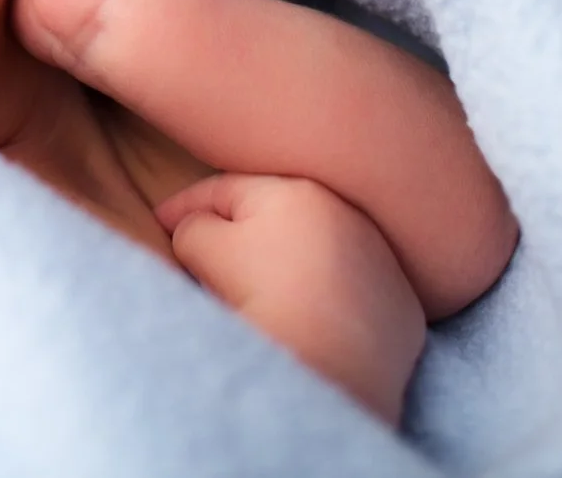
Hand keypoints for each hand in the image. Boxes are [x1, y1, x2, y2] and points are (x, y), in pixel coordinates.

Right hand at [156, 172, 426, 423]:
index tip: (160, 223)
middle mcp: (349, 215)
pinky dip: (326, 298)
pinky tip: (307, 320)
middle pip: (277, 217)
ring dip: (288, 262)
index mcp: (296, 192)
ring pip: (319, 253)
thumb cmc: (264, 299)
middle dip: (240, 231)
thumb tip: (199, 229)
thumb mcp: (203, 248)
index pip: (226, 189)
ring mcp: (383, 262)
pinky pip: (351, 293)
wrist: (337, 373)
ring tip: (258, 290)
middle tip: (204, 256)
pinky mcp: (401, 309)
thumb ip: (193, 226)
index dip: (185, 205)